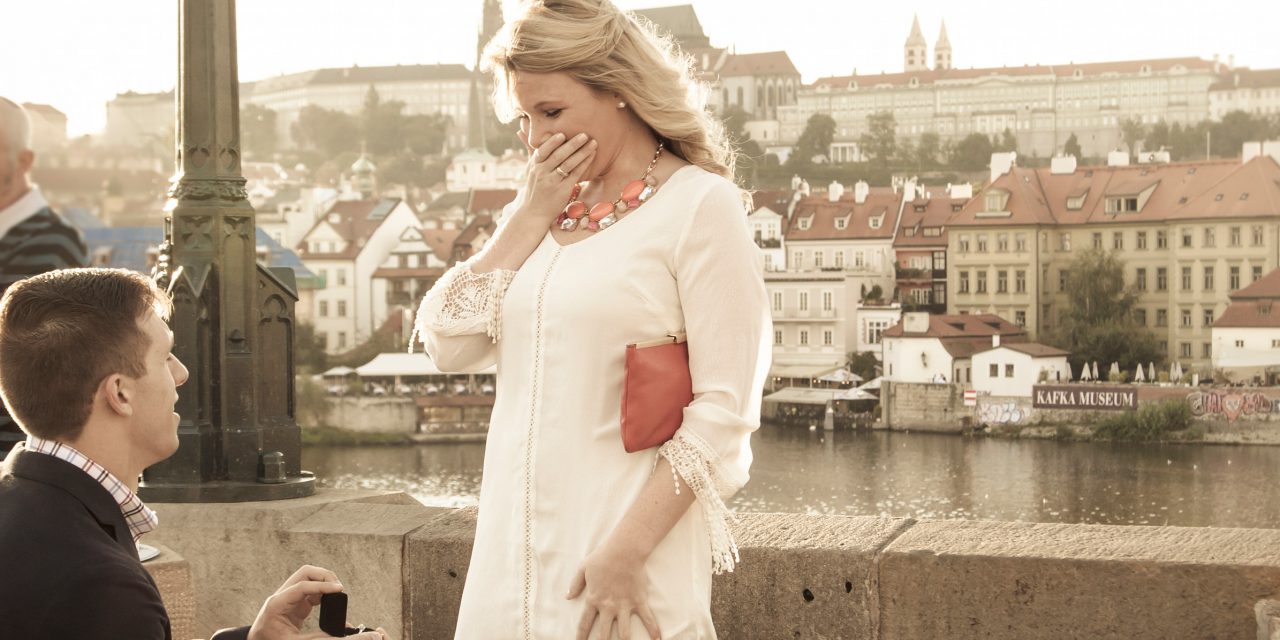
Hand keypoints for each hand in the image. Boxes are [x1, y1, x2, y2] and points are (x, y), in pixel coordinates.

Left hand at [246, 565, 387, 639]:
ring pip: (308, 576)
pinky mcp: (293, 603)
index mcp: (277, 605)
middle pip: (305, 572)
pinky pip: (310, 588)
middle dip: (324, 576)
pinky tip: (329, 601)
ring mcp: (287, 597)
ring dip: (324, 581)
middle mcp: (280, 596)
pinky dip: (322, 591)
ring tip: (336, 594)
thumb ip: (326, 638)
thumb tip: (349, 629)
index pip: (303, 585)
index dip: (323, 586)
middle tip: (339, 589)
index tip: (340, 590)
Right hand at [512, 129, 597, 224]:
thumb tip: (521, 131)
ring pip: (568, 164)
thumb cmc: (534, 188)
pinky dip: (584, 164)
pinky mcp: (562, 190)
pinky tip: (592, 156)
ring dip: (582, 152)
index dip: (552, 142)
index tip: (562, 133)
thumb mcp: (529, 169)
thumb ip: (531, 151)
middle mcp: (541, 173)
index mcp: (534, 166)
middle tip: (584, 134)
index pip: (542, 151)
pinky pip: (575, 174)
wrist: (533, 213)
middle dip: (572, 144)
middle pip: (558, 156)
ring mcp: (552, 182)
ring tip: (593, 143)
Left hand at [568, 546, 660, 639]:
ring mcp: (625, 605)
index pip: (584, 623)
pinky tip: (657, 639)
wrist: (624, 551)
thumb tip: (568, 597)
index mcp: (594, 599)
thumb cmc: (602, 557)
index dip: (581, 635)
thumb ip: (575, 584)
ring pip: (624, 632)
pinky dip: (654, 629)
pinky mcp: (639, 601)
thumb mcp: (583, 568)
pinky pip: (648, 618)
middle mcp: (608, 607)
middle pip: (604, 633)